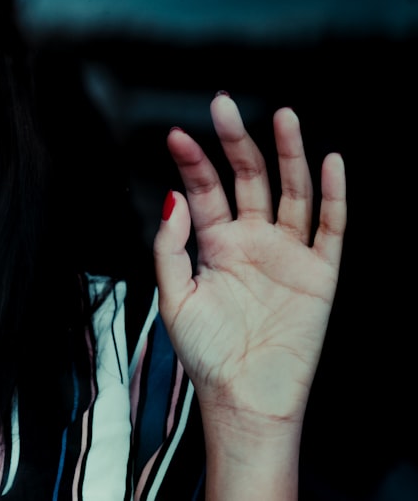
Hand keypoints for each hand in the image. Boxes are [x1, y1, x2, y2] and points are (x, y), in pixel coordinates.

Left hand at [153, 93, 345, 431]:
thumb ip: (170, 246)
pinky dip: (333, 195)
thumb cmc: (205, 354)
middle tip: (223, 104)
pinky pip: (331, 228)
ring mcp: (287, 254)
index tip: (176, 134)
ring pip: (291, 192)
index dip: (192, 162)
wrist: (243, 399)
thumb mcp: (175, 297)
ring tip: (281, 115)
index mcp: (215, 244)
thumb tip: (171, 196)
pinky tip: (330, 163)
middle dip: (236, 141)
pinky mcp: (320, 273)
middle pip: (248, 179)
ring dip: (288, 154)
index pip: (205, 190)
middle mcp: (252, 241)